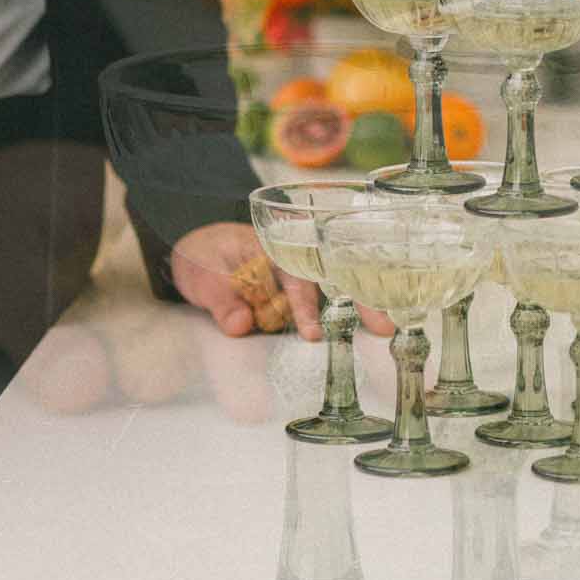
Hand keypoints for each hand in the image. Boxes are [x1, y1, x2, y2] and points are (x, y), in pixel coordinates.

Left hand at [169, 221, 392, 340]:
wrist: (193, 251)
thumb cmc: (201, 255)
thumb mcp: (201, 272)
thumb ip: (219, 297)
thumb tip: (240, 325)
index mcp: (272, 245)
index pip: (295, 274)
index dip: (305, 305)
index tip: (313, 334)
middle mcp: (292, 260)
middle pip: (332, 280)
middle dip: (360, 302)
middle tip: (385, 327)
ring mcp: (296, 279)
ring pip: (332, 295)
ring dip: (357, 312)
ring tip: (387, 331)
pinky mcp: (294, 296)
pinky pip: (318, 308)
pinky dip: (341, 319)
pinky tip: (365, 332)